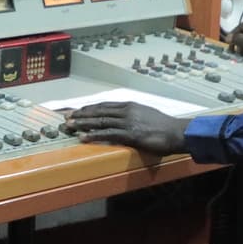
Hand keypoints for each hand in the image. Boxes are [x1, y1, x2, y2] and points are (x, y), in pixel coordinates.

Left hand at [63, 102, 187, 154]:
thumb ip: (133, 115)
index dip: (88, 108)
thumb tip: (123, 119)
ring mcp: (128, 122)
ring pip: (100, 121)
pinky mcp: (131, 134)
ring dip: (83, 123)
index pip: (103, 105)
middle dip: (80, 114)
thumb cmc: (164, 126)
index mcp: (129, 106)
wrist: (177, 132)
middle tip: (65, 117)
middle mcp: (126, 111)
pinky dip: (94, 135)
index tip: (76, 110)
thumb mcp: (146, 115)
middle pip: (98, 111)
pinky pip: (109, 134)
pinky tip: (83, 138)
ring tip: (69, 126)